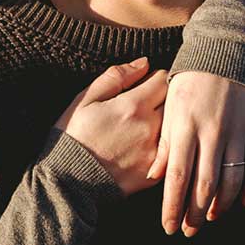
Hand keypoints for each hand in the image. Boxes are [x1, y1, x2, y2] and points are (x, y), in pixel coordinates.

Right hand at [54, 57, 168, 195]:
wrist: (67, 182)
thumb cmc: (73, 137)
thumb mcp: (85, 100)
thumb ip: (116, 77)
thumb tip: (145, 62)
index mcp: (133, 105)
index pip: (164, 79)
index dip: (155, 78)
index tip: (146, 84)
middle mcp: (150, 127)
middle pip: (174, 102)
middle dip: (165, 98)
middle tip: (147, 104)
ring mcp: (156, 151)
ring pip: (177, 127)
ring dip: (168, 122)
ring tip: (145, 126)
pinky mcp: (156, 172)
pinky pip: (172, 152)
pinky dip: (166, 145)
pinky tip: (144, 146)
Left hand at [147, 70, 244, 236]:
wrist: (226, 51)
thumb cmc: (190, 82)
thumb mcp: (170, 108)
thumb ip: (164, 143)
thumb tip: (155, 177)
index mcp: (185, 127)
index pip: (177, 176)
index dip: (173, 206)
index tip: (168, 226)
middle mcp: (212, 132)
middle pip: (204, 184)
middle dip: (195, 213)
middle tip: (188, 231)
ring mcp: (238, 131)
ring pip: (232, 180)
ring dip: (222, 205)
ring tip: (210, 218)